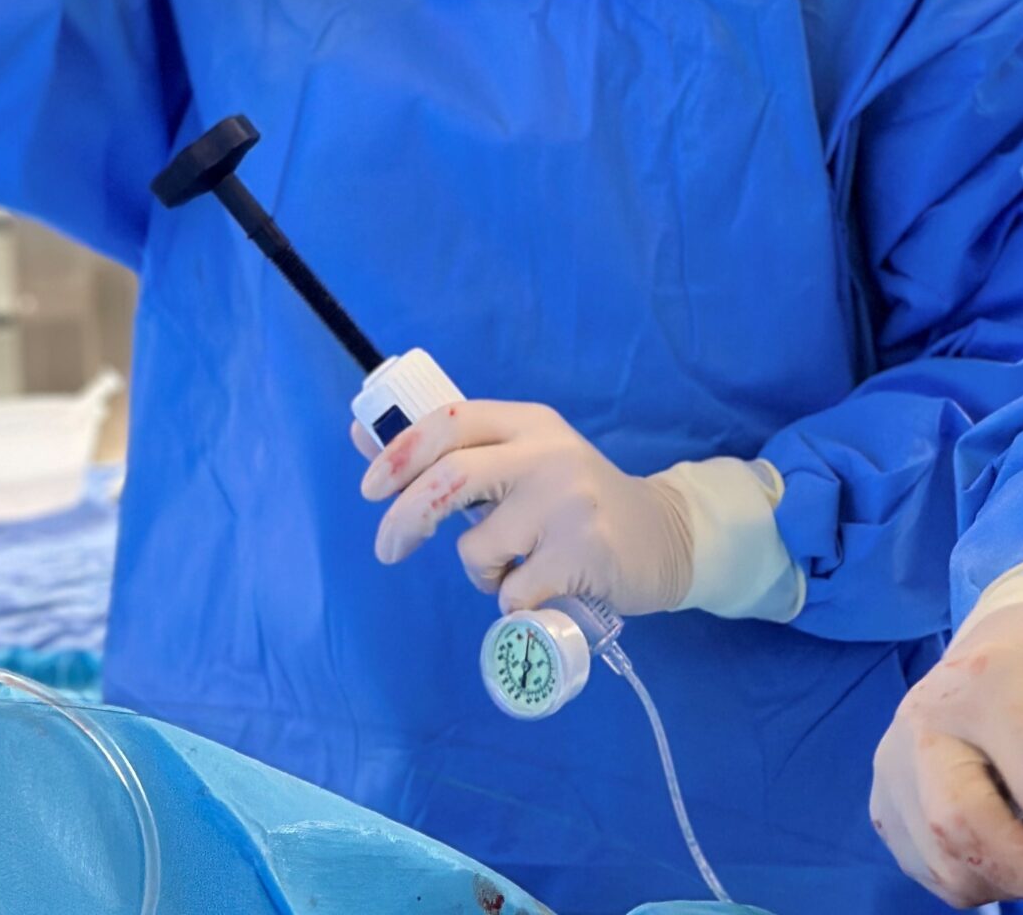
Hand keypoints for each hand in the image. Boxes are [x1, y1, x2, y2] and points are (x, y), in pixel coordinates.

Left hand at [356, 399, 693, 615]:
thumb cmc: (572, 502)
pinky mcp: (583, 552)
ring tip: (513, 567)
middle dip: (406, 517)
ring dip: (479, 572)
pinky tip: (543, 588)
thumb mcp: (519, 462)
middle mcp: (547, 452)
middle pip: (453, 477)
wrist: (662, 537)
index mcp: (528, 422)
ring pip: (478, 547)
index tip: (369, 489)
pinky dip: (511, 602)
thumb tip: (360, 438)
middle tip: (387, 550)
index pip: (451, 420)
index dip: (401, 451)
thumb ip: (451, 454)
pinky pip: (511, 591)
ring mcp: (568, 502)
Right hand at [869, 600, 1022, 910]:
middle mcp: (927, 714)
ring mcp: (894, 759)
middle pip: (964, 826)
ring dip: (1009, 882)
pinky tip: (1002, 838)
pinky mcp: (884, 799)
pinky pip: (931, 873)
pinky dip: (979, 879)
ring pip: (946, 864)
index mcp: (993, 678)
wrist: (1008, 644)